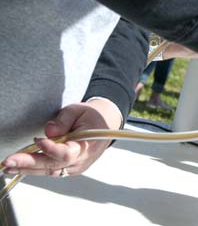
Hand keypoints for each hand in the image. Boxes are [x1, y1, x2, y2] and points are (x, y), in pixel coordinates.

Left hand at [1, 99, 122, 176]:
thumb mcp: (79, 110)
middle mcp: (81, 160)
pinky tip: (19, 166)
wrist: (105, 124)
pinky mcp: (69, 169)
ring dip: (27, 168)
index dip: (52, 149)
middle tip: (9, 161)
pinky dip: (34, 169)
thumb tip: (48, 132)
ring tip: (8, 165)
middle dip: (29, 163)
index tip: (38, 141)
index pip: (67, 153)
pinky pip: (50, 171)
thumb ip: (64, 120)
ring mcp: (75, 167)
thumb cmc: (91, 116)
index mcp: (88, 144)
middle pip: (53, 165)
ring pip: (49, 170)